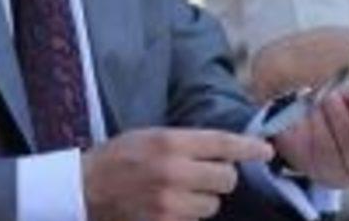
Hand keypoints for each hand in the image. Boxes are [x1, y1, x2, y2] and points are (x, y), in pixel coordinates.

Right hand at [83, 127, 272, 220]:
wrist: (82, 190)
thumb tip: (226, 149)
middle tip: (202, 175)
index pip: (222, 143)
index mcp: (169, 142)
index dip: (248, 148)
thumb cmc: (117, 158)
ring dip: (203, 199)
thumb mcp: (149, 136)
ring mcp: (169, 204)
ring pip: (213, 204)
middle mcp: (173, 172)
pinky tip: (169, 207)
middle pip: (226, 178)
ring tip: (179, 193)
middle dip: (219, 177)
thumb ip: (186, 142)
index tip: (266, 151)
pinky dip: (188, 215)